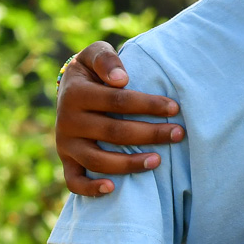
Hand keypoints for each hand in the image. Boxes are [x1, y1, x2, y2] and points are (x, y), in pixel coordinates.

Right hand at [55, 41, 183, 196]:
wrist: (68, 90)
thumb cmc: (93, 71)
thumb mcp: (95, 54)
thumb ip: (106, 60)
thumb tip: (122, 79)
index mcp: (76, 93)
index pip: (118, 101)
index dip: (148, 105)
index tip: (174, 108)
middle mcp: (67, 121)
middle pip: (113, 132)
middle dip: (150, 134)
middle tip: (178, 133)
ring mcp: (65, 144)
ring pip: (98, 160)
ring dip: (129, 163)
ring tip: (158, 161)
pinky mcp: (66, 160)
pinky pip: (74, 181)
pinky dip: (90, 189)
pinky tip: (113, 189)